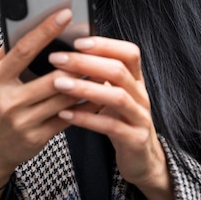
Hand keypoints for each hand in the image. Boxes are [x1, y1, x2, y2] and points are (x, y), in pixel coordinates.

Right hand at [0, 8, 99, 199]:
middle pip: (52, 77)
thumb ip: (7, 54)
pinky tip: (97, 93)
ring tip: (101, 67)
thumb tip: (23, 24)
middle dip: (76, 63)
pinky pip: (69, 117)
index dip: (45, 30)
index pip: (23, 49)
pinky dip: (85, 104)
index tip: (65, 13)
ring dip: (86, 82)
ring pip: (64, 97)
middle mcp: (8, 101)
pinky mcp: (38, 137)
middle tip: (95, 45)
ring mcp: (23, 121)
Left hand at [48, 37, 174, 199]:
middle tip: (57, 59)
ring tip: (58, 84)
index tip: (77, 41)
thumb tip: (71, 51)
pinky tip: (65, 114)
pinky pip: (110, 126)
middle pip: (118, 70)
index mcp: (136, 80)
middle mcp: (140, 95)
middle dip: (86, 62)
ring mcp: (140, 117)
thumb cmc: (122, 120)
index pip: (129, 53)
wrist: (143, 158)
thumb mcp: (115, 93)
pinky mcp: (134, 140)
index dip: (105, 44)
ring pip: (116, 96)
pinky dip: (87, 118)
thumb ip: (100, 75)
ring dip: (85, 88)